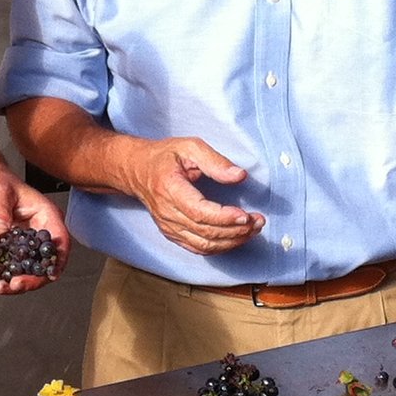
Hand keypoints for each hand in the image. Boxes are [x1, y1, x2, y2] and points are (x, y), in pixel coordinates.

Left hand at [0, 164, 68, 293]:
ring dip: (15, 284)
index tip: (49, 275)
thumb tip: (0, 230)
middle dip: (32, 279)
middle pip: (45, 263)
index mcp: (46, 216)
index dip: (57, 260)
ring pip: (29, 272)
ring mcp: (25, 246)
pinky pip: (12, 271)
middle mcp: (39, 234)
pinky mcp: (11, 254)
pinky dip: (3, 280)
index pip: (59, 240)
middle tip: (14, 285)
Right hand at [112, 136, 262, 255]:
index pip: (199, 212)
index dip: (225, 217)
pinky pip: (198, 248)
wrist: (137, 170)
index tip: (246, 215)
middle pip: (205, 231)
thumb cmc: (164, 156)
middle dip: (236, 231)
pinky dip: (220, 247)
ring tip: (253, 230)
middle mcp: (167, 212)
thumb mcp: (190, 147)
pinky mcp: (172, 234)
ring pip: (203, 244)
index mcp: (170, 188)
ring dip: (232, 241)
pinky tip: (236, 238)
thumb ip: (215, 161)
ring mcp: (168, 226)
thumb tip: (239, 175)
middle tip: (258, 222)